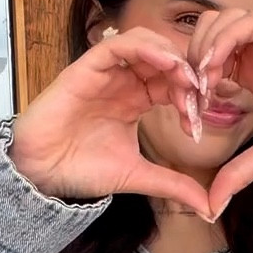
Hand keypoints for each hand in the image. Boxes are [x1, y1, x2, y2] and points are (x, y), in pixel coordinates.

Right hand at [10, 30, 212, 218]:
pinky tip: (165, 63)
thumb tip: (209, 209)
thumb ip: (174, 185)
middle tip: (200, 94)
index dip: (191, 95)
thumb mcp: (139, 176)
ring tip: (186, 78)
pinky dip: (145, 47)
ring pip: (145, 42)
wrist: (43, 174)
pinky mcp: (87, 67)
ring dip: (170, 55)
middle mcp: (123, 81)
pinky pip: (119, 44)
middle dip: (186, 72)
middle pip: (164, 59)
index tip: (199, 120)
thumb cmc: (82, 169)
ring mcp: (106, 72)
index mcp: (136, 100)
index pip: (172, 84)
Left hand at [188, 11, 252, 214]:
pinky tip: (217, 69)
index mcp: (247, 70)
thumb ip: (239, 173)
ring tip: (205, 83)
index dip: (191, 82)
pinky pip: (243, 23)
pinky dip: (223, 41)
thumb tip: (213, 207)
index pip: (205, 59)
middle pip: (204, 32)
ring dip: (204, 48)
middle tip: (192, 94)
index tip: (191, 113)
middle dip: (191, 60)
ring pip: (219, 21)